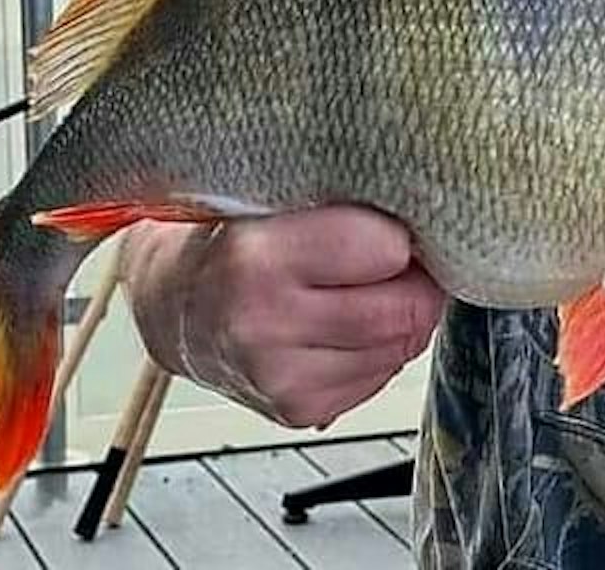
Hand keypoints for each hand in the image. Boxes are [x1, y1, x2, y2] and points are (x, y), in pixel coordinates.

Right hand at [119, 206, 445, 428]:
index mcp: (258, 257)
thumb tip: (429, 208)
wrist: (175, 301)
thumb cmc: (232, 236)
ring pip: (400, 347)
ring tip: (364, 287)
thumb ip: (342, 195)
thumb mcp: (274, 193)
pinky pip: (380, 378)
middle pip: (404, 310)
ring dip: (400, 317)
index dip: (401, 231)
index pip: (389, 248)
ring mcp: (280, 378)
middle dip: (415, 281)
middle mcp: (265, 325)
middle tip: (398, 256)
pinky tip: (342, 323)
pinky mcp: (298, 410)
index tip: (390, 219)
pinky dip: (376, 349)